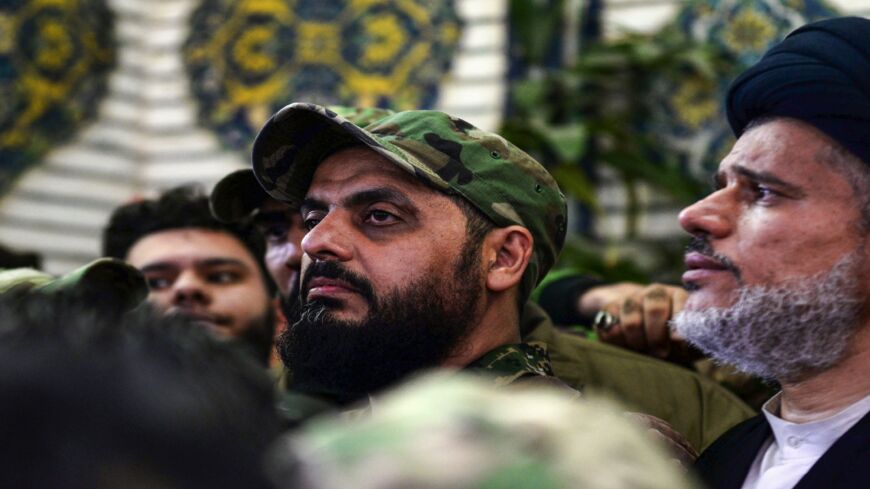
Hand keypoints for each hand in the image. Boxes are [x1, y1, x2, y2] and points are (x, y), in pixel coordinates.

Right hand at [579, 282, 699, 363]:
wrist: (640, 331)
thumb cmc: (670, 340)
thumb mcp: (688, 341)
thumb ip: (698, 341)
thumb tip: (710, 342)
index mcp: (679, 296)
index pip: (681, 305)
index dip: (679, 326)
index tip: (679, 344)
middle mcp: (656, 292)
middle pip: (655, 308)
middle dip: (657, 336)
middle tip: (661, 353)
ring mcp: (632, 298)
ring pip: (632, 319)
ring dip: (638, 341)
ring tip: (643, 351)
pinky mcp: (611, 307)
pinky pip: (611, 324)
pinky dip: (618, 340)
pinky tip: (626, 346)